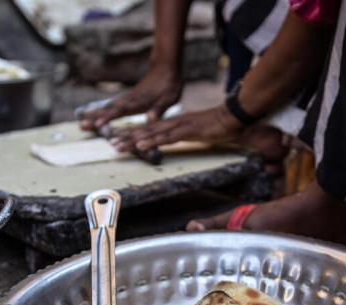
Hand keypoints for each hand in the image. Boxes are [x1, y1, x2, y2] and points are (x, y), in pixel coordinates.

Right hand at [79, 65, 182, 130]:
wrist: (165, 68)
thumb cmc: (169, 85)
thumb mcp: (169, 98)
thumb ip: (159, 109)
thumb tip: (151, 118)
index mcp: (139, 102)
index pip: (121, 110)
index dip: (109, 117)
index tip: (98, 124)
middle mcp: (129, 100)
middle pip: (109, 110)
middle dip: (95, 118)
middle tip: (81, 126)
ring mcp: (127, 99)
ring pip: (108, 108)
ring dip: (95, 115)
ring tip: (82, 124)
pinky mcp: (128, 99)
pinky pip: (112, 106)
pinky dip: (102, 112)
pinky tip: (94, 116)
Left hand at [110, 105, 243, 151]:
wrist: (233, 117)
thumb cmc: (218, 125)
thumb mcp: (198, 131)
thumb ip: (188, 133)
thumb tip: (180, 137)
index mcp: (175, 123)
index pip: (151, 129)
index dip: (135, 134)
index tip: (121, 139)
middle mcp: (174, 123)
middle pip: (147, 131)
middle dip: (129, 138)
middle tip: (112, 144)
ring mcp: (179, 126)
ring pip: (152, 134)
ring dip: (134, 141)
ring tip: (118, 146)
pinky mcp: (187, 131)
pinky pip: (166, 138)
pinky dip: (152, 141)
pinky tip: (141, 146)